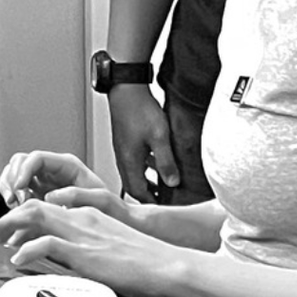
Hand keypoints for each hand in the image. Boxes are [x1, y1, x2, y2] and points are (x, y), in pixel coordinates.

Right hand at [0, 150, 109, 207]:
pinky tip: (16, 209)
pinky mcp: (36, 195)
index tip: (19, 187)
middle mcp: (51, 170)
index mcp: (66, 165)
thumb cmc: (108, 209)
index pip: (36, 158)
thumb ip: (75, 195)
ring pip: (13, 174)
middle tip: (17, 200)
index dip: (24, 171)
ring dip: (8, 189)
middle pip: (19, 162)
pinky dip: (10, 198)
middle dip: (13, 180)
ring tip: (15, 205)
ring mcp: (42, 182)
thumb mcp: (97, 200)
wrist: (110, 220)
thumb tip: (50, 197)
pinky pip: (14, 190)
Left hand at [0, 202, 185, 296]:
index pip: (49, 207)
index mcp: (89, 217)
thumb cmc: (146, 263)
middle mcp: (82, 219)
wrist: (167, 267)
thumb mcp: (110, 249)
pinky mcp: (84, 251)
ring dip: (10, 227)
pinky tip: (18, 258)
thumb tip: (66, 262)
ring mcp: (83, 233)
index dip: (25, 217)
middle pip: (35, 206)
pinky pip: (46, 244)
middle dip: (9, 217)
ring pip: (36, 216)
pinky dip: (27, 249)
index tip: (12, 230)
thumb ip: (86, 250)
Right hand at [107, 83, 179, 198]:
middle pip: (134, 185)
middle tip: (163, 200)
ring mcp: (123, 149)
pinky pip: (134, 161)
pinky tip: (157, 161)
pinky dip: (145, 167)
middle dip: (148, 195)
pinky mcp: (126, 141)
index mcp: (129, 161)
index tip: (163, 208)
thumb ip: (166, 161)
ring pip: (134, 173)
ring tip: (163, 184)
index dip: (151, 202)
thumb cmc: (138, 109)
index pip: (138, 191)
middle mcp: (123, 158)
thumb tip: (173, 182)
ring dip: (147, 181)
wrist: (126, 88)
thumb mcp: (159, 137)